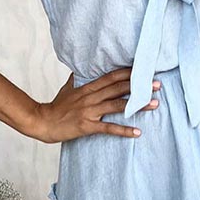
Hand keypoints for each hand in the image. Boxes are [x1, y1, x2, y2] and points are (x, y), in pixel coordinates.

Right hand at [30, 67, 160, 143]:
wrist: (42, 122)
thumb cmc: (56, 106)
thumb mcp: (67, 88)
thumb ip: (78, 79)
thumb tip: (82, 68)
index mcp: (87, 88)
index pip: (111, 77)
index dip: (128, 73)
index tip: (143, 69)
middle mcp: (91, 97)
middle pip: (118, 89)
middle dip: (138, 86)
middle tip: (157, 84)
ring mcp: (89, 112)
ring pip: (117, 106)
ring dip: (137, 105)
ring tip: (154, 104)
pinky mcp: (87, 126)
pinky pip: (109, 128)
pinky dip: (123, 130)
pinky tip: (137, 132)